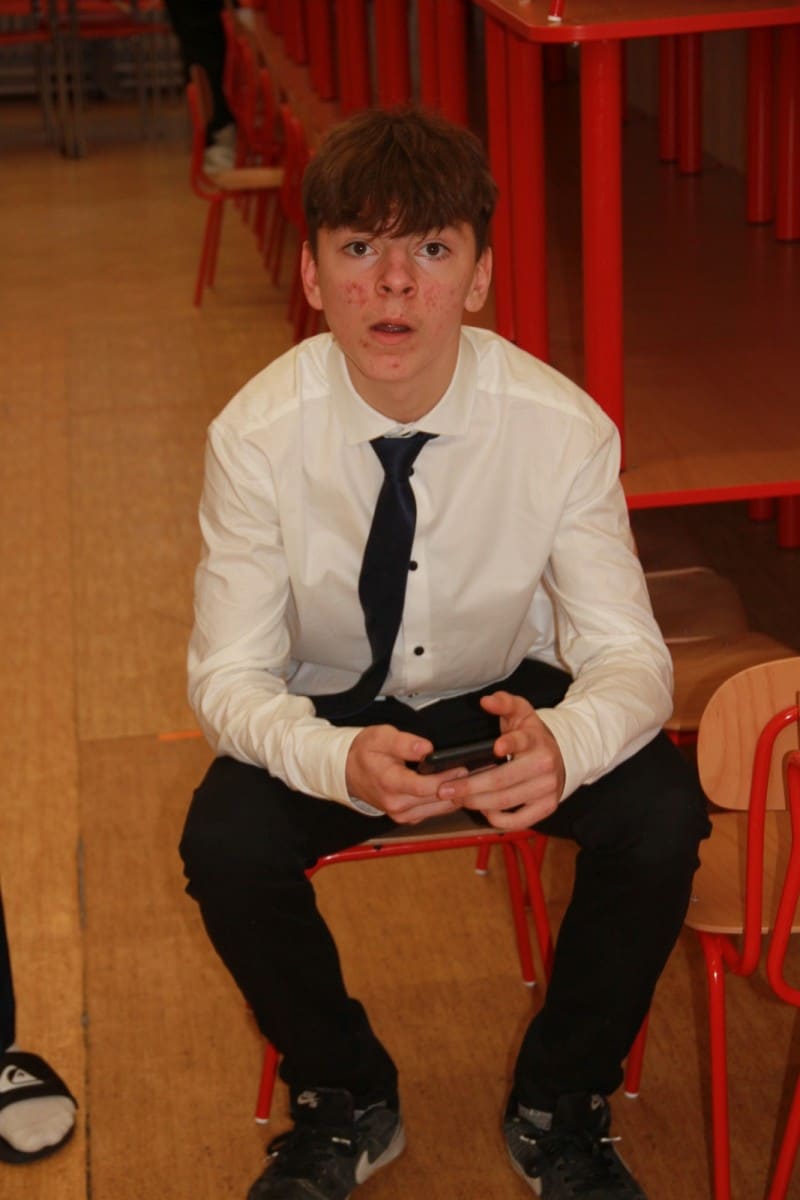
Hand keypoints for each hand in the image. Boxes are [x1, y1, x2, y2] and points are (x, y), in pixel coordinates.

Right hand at [345, 724, 468, 824]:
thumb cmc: (365, 752)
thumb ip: (404, 742)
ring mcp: (402, 814)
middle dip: (457, 786)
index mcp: (390, 784)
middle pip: (437, 799)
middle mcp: (396, 804)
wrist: (348, 771)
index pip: (425, 787)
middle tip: (474, 771)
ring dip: (456, 795)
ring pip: (440, 809)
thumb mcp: (380, 737)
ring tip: (469, 778)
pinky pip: (434, 811)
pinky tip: (455, 787)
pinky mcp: (407, 818)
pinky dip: (447, 800)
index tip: (462, 766)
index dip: (447, 777)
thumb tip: (426, 748)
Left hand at [436, 691, 565, 830]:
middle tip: (445, 789)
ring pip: (505, 801)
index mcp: (536, 740)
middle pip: (502, 780)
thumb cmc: (531, 735)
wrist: (560, 757)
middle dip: (470, 786)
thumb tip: (486, 701)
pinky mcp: (547, 807)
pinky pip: (517, 820)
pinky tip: (482, 809)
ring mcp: (547, 789)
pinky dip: (496, 819)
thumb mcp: (520, 712)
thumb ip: (504, 703)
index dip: (510, 744)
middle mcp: (545, 766)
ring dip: (476, 803)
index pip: (522, 741)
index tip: (496, 747)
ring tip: (456, 799)